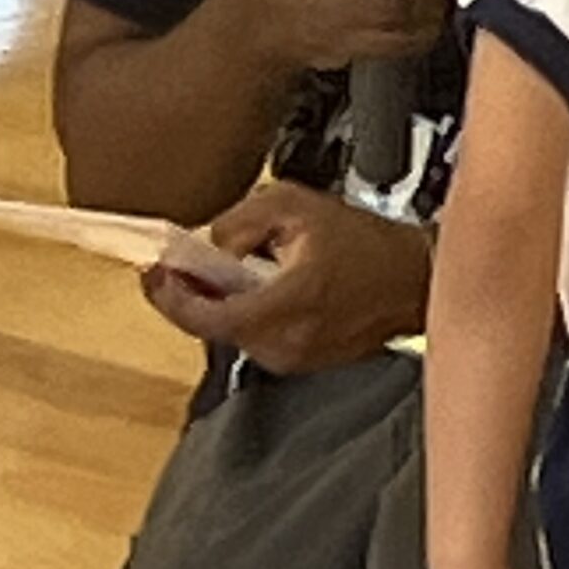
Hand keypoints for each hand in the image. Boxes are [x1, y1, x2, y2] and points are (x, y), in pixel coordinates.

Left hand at [142, 180, 428, 372]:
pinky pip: (255, 337)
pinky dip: (247, 312)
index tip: (154, 273)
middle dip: (193, 293)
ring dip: (221, 302)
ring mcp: (293, 359)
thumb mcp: (293, 205)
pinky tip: (262, 286)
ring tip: (232, 269)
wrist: (415, 277)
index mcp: (283, 306)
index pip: (204, 318)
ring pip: (232, 332)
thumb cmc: (366, 244)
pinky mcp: (301, 363)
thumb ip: (238, 222)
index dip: (169, 296)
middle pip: (211, 326)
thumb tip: (207, 246)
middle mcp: (284, 343)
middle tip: (183, 262)